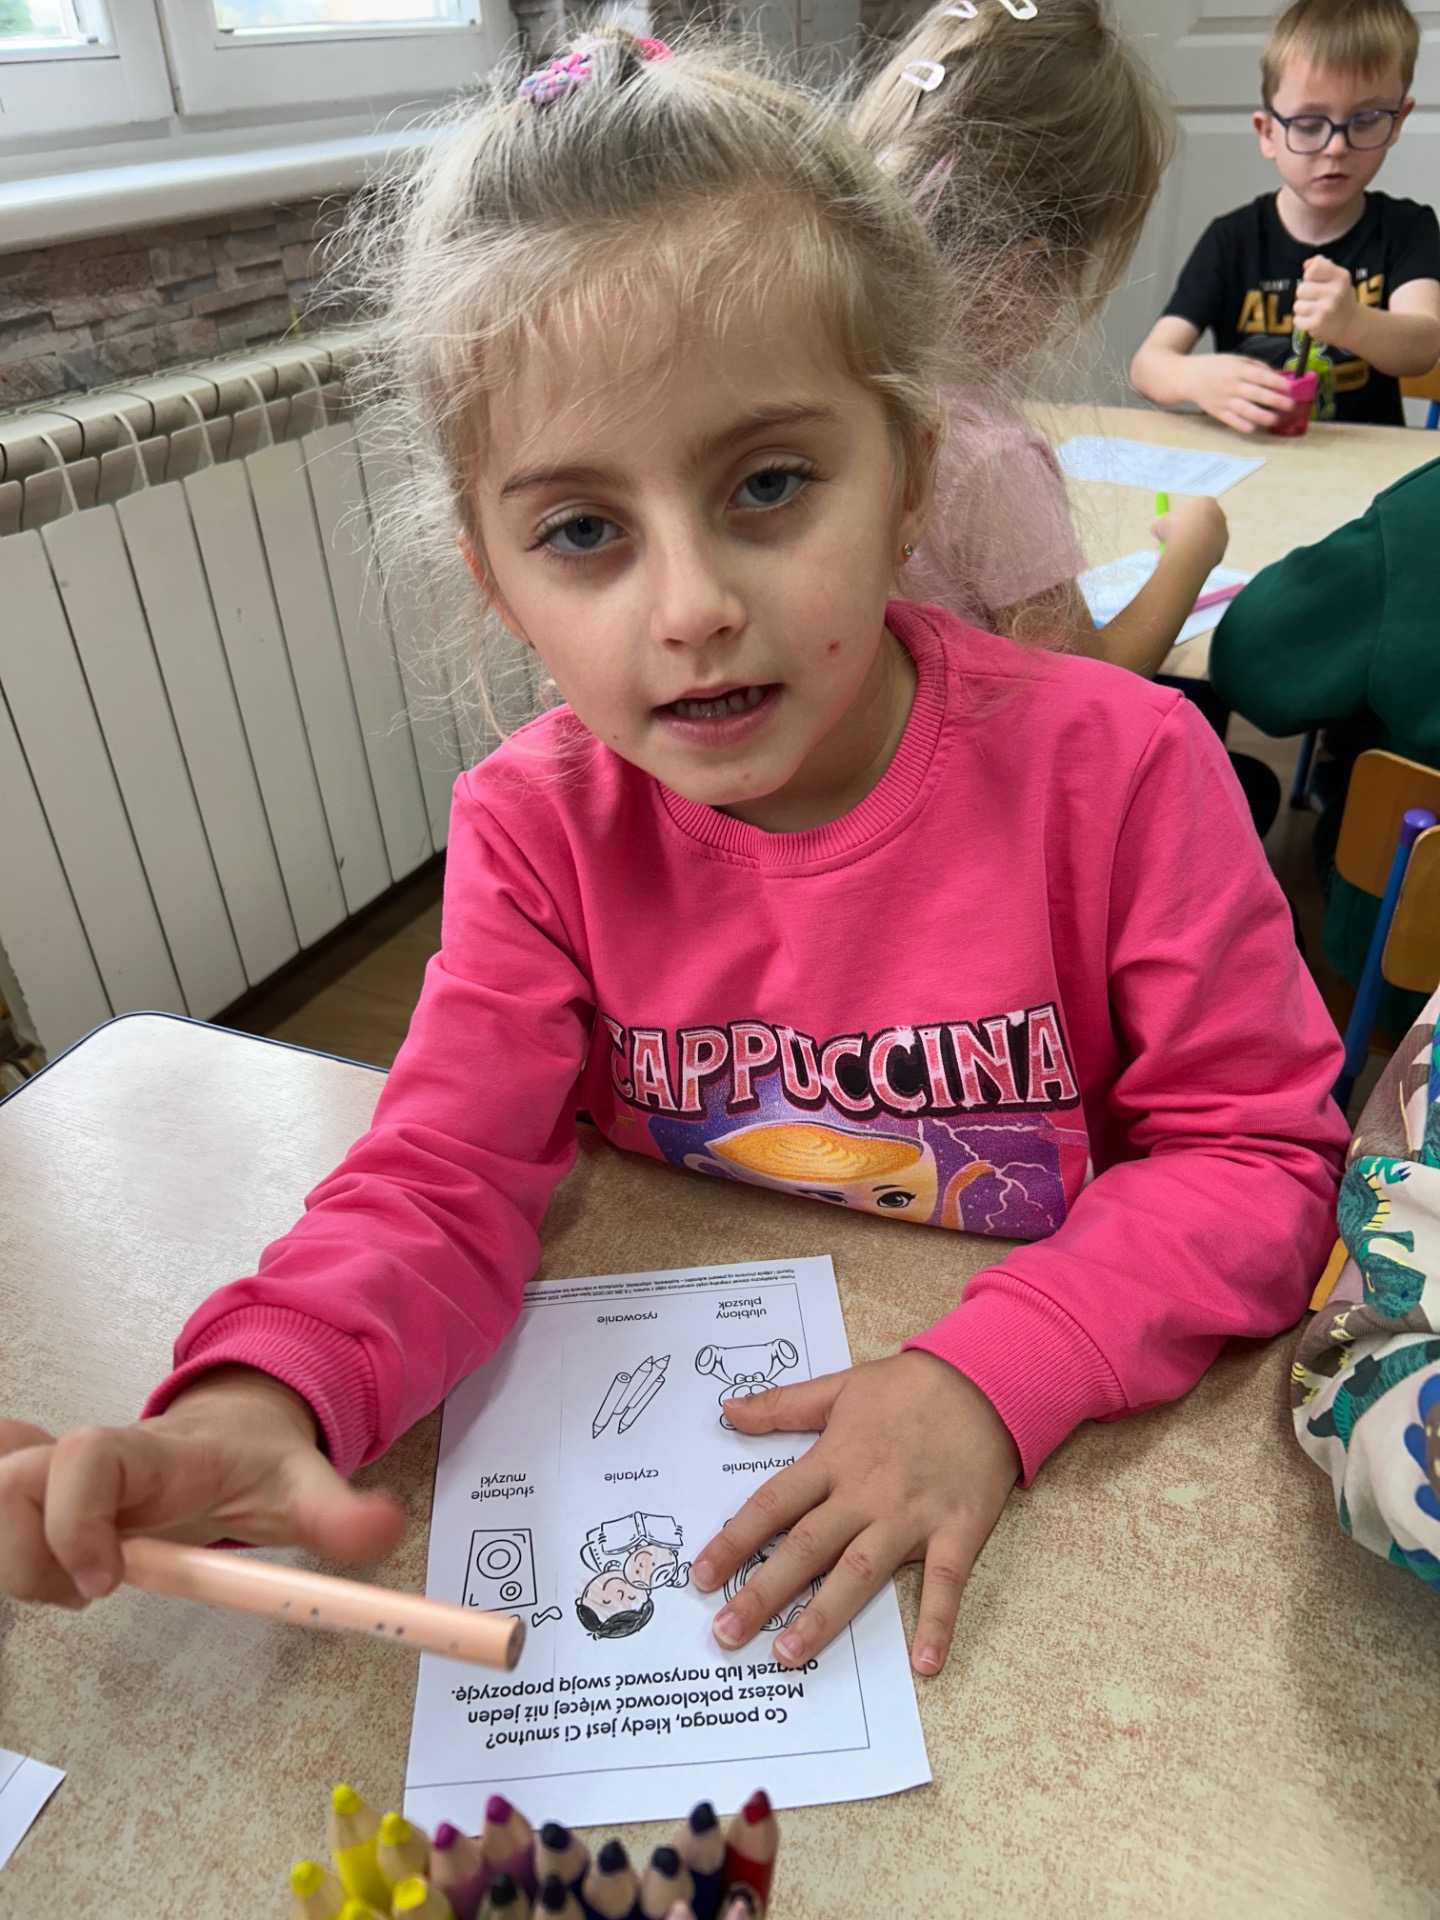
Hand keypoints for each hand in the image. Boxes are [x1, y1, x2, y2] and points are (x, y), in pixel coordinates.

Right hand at [0, 1367, 404, 1607]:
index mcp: (154, 1454)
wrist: (237, 1422)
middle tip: (90, 1592)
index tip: (110, 1582)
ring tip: (81, 1582)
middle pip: (10, 1485)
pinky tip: (62, 1559)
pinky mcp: (48, 1494)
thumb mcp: (306, 1484)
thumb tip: (385, 1527)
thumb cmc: (259, 1457)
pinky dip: (14, 1539)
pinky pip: (0, 1509)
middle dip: (31, 1554)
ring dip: (20, 1558)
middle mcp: (96, 1459)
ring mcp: (63, 1475)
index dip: (78, 1519)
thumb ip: (342, 1512)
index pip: (86, 1458)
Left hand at [691, 1352, 1019, 1676]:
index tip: (700, 1577)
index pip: (773, 1505)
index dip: (734, 1541)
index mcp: (834, 1459)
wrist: (987, 1380)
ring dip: (823, 1615)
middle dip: (762, 1591)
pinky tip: (924, 1664)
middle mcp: (866, 1493)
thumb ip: (782, 1404)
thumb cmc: (910, 1385)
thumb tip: (729, 1410)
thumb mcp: (840, 1386)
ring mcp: (911, 1516)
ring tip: (787, 1654)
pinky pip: (945, 1583)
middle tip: (725, 1634)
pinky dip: (937, 1623)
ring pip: (859, 1572)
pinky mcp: (957, 1531)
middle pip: (805, 1547)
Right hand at [1150, 494, 1228, 576]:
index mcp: (1206, 503)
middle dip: (1184, 535)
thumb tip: (1156, 529)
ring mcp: (1221, 535)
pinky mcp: (1221, 552)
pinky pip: (1204, 555)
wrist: (1190, 548)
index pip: (1193, 509)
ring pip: (1201, 543)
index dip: (1179, 519)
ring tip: (1173, 556)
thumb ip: (1159, 523)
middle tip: (1169, 544)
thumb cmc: (1175, 528)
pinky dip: (1194, 559)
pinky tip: (1184, 562)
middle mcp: (1218, 517)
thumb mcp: (1159, 523)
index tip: (1168, 528)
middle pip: (1199, 526)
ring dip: (1187, 548)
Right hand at [1186, 353, 1294, 433]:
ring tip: (1275, 420)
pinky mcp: (1216, 411)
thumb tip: (1275, 376)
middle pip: (1256, 393)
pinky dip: (1241, 425)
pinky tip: (1252, 428)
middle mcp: (1231, 385)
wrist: (1187, 377)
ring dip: (1261, 415)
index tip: (1290, 387)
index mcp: (1237, 369)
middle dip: (1275, 400)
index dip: (1276, 382)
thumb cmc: (1214, 367)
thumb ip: (1255, 366)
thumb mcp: (1235, 359)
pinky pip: (1230, 420)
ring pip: (1245, 409)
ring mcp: (1223, 400)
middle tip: (1290, 405)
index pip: (1261, 376)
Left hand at [1294, 255, 1357, 349]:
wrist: (1350, 323)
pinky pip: (1297, 320)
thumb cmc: (1338, 296)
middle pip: (1301, 289)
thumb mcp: (1336, 277)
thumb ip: (1320, 265)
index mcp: (1340, 277)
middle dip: (1305, 294)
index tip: (1316, 280)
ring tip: (1315, 310)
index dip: (1310, 275)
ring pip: (1297, 305)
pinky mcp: (1317, 324)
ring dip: (1303, 309)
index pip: (1314, 268)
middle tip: (1316, 299)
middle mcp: (1335, 292)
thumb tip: (1306, 265)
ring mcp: (1326, 309)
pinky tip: (1314, 320)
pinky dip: (1302, 321)